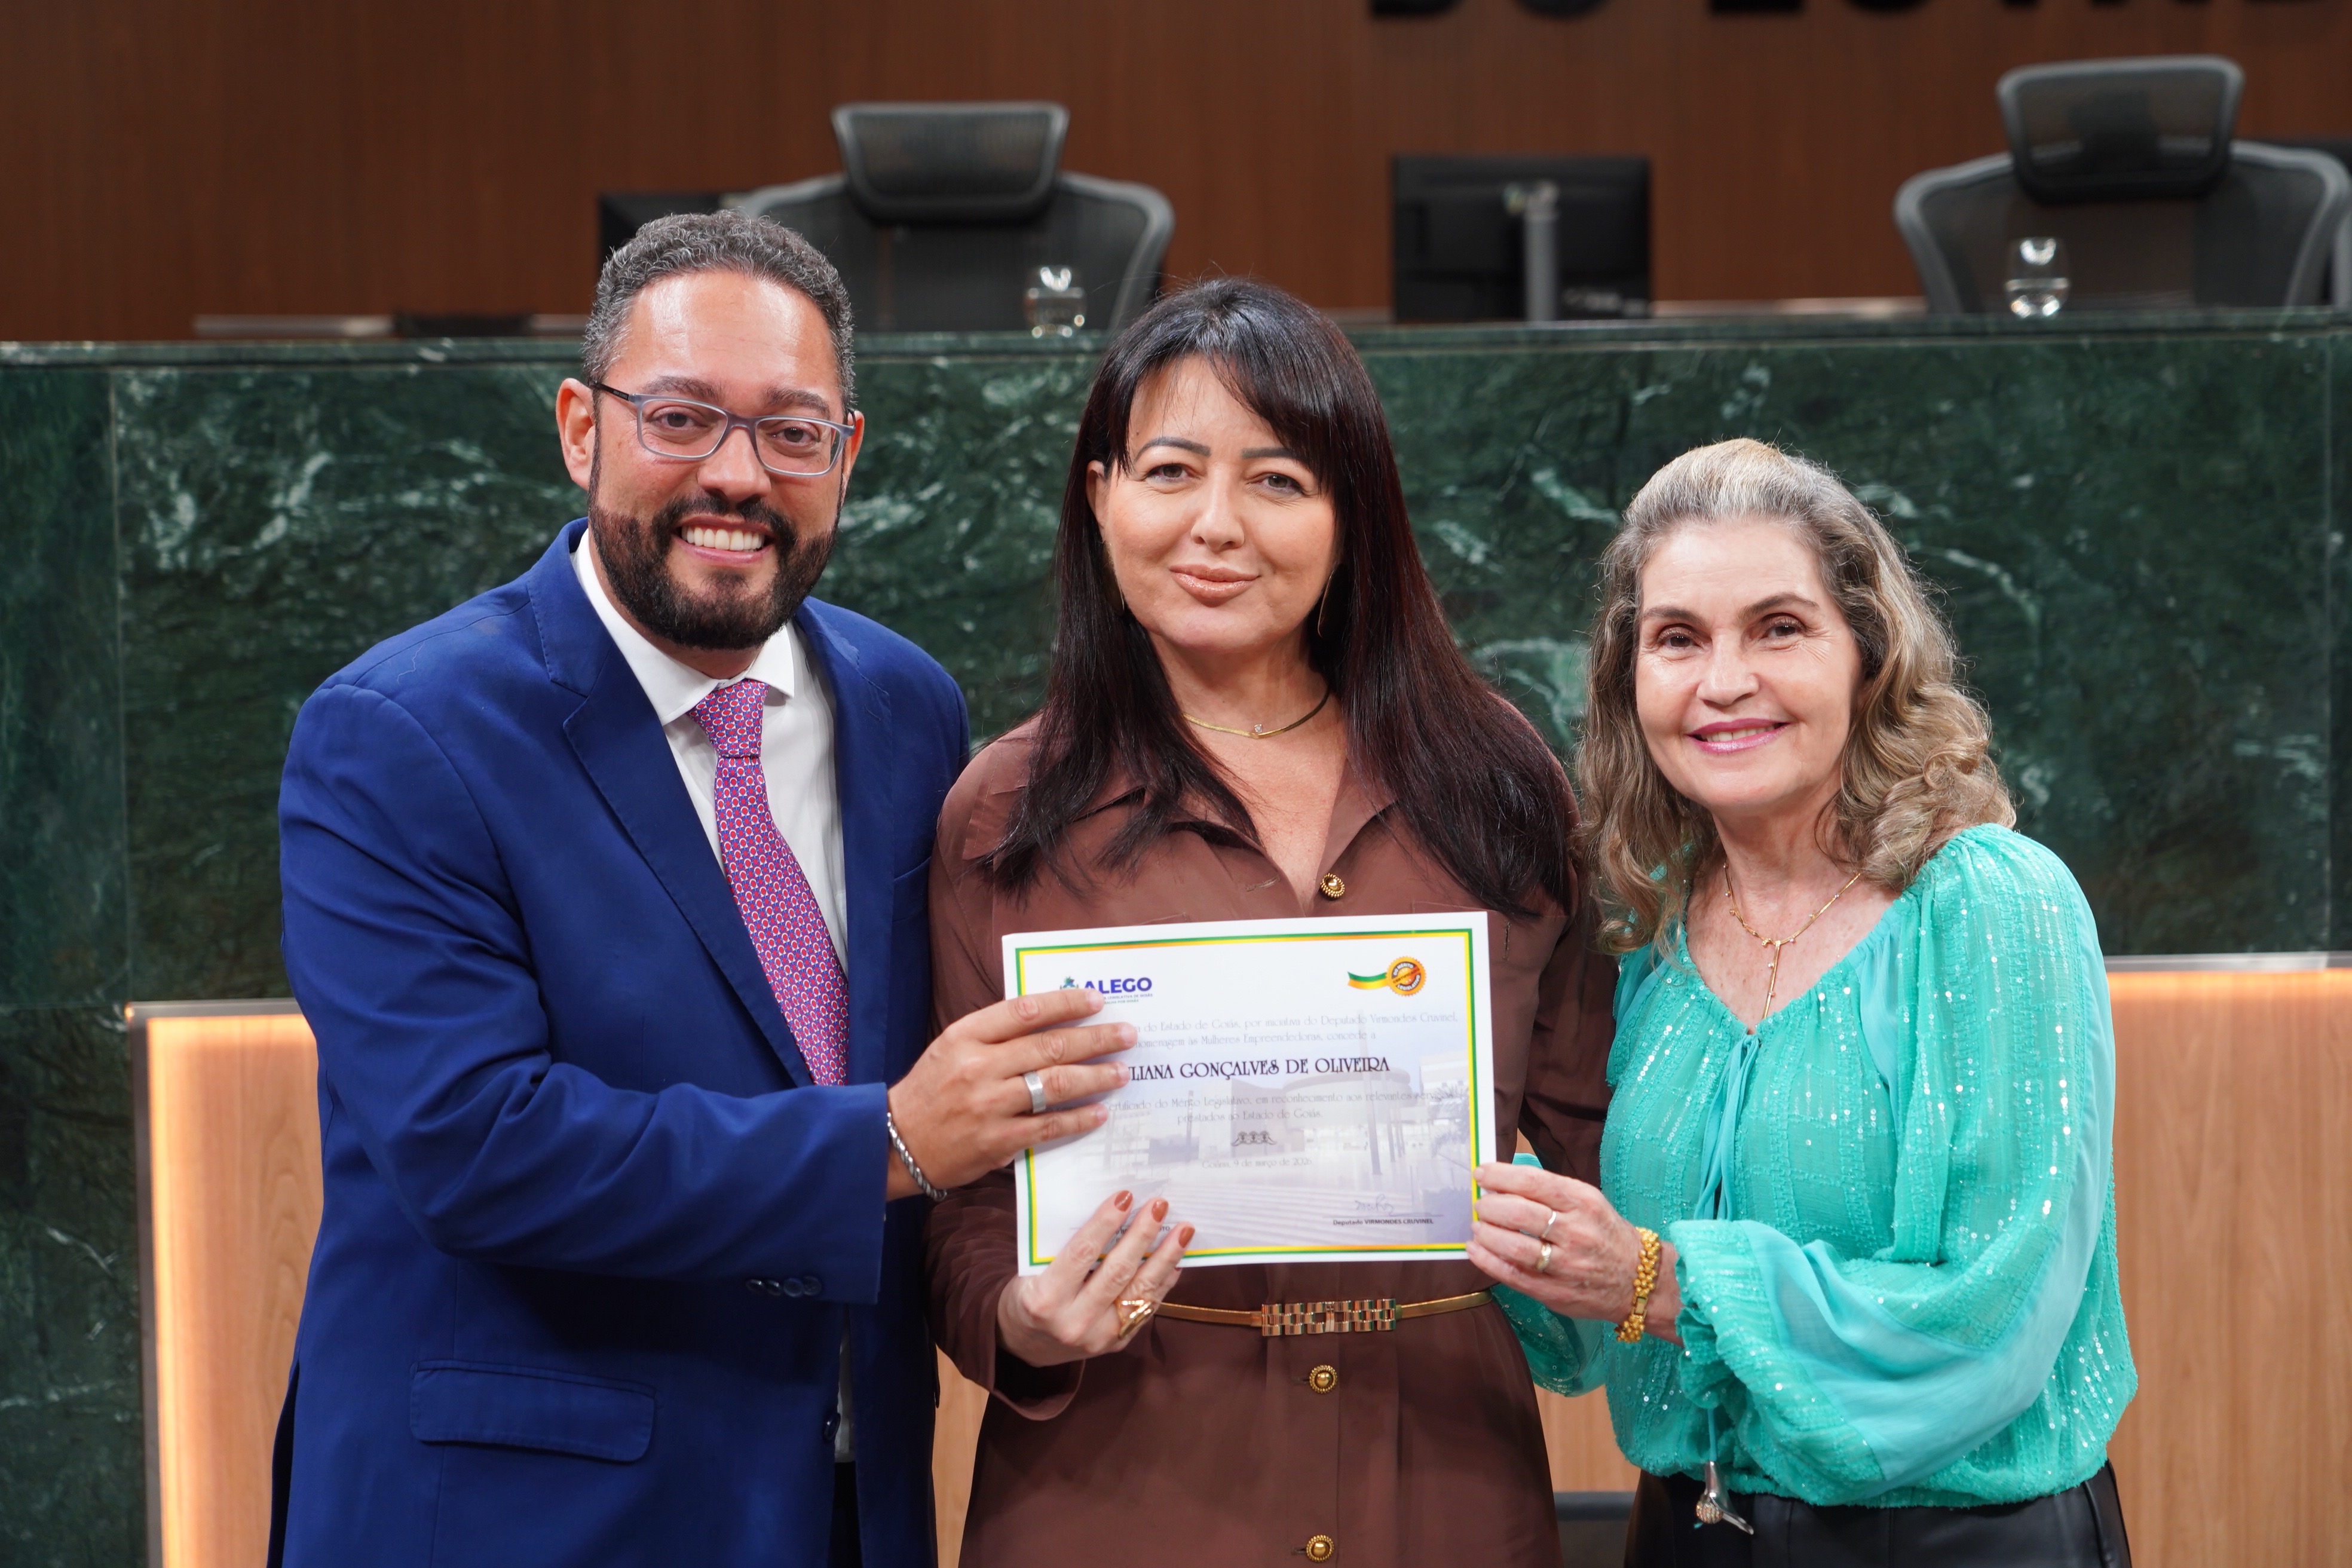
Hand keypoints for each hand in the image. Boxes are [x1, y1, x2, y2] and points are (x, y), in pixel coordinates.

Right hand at [886, 988, 1134, 1197]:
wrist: (895, 1143)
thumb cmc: (930, 1090)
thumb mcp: (952, 1048)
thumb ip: (995, 1034)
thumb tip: (1050, 1021)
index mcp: (965, 1036)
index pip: (1025, 1010)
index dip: (1066, 1002)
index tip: (1097, 1000)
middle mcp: (978, 1066)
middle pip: (1050, 1045)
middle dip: (1096, 1038)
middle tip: (1127, 1035)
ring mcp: (989, 1105)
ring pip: (1055, 1084)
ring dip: (1096, 1076)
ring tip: (1122, 1072)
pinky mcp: (997, 1141)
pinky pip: (1049, 1125)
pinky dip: (1078, 1117)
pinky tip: (1099, 1111)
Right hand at [996, 1189, 1192, 1367]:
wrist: (1027, 1345)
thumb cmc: (1028, 1296)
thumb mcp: (1031, 1271)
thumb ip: (1065, 1250)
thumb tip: (1111, 1214)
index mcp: (1045, 1299)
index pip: (1081, 1253)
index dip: (1105, 1223)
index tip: (1125, 1197)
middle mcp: (1073, 1322)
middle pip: (1117, 1272)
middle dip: (1142, 1235)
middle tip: (1159, 1206)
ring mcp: (1098, 1338)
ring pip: (1139, 1292)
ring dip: (1165, 1258)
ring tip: (1183, 1232)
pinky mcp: (1116, 1344)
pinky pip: (1146, 1309)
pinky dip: (1163, 1282)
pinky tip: (1175, 1261)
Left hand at [1467, 1161, 1680, 1343]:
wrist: (1640, 1282)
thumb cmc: (1606, 1234)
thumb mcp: (1589, 1202)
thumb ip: (1551, 1193)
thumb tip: (1502, 1182)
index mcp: (1584, 1202)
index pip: (1534, 1182)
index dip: (1500, 1175)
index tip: (1481, 1173)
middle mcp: (1576, 1232)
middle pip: (1520, 1213)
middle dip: (1490, 1205)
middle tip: (1479, 1204)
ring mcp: (1566, 1265)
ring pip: (1515, 1246)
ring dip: (1486, 1233)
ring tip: (1477, 1227)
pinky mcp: (1556, 1292)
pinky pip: (1514, 1276)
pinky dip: (1488, 1262)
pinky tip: (1475, 1250)